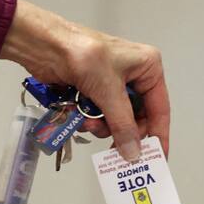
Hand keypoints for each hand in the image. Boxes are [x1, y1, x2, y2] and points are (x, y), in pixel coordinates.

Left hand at [0, 0, 169, 161]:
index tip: (157, 158)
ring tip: (89, 123)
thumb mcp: (108, 91)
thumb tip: (133, 152)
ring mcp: (112, 84)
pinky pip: (99, 116)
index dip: (158, 135)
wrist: (43, 45)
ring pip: (116, 120)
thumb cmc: (81, 53)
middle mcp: (133, 76)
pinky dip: (90, 120)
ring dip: (102, 126)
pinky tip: (80, 118)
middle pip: (137, 118)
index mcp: (147, 67)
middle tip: (114, 148)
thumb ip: (123, 124)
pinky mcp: (93, 91)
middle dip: (122, 131)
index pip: (159, 108)